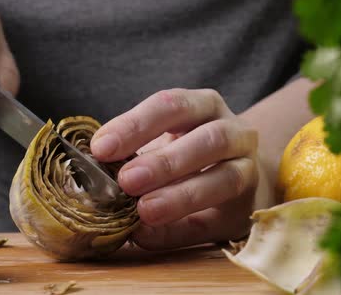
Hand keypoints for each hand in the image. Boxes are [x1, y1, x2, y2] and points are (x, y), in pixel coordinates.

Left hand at [91, 89, 271, 249]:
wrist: (235, 174)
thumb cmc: (185, 151)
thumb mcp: (162, 138)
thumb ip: (132, 150)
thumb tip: (94, 174)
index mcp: (204, 106)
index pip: (172, 105)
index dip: (135, 124)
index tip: (101, 148)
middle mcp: (234, 132)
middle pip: (208, 140)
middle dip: (165, 161)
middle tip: (126, 180)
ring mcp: (247, 170)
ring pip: (224, 179)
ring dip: (180, 196)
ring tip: (144, 210)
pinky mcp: (244, 210)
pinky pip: (214, 222)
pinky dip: (178, 230)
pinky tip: (148, 234)